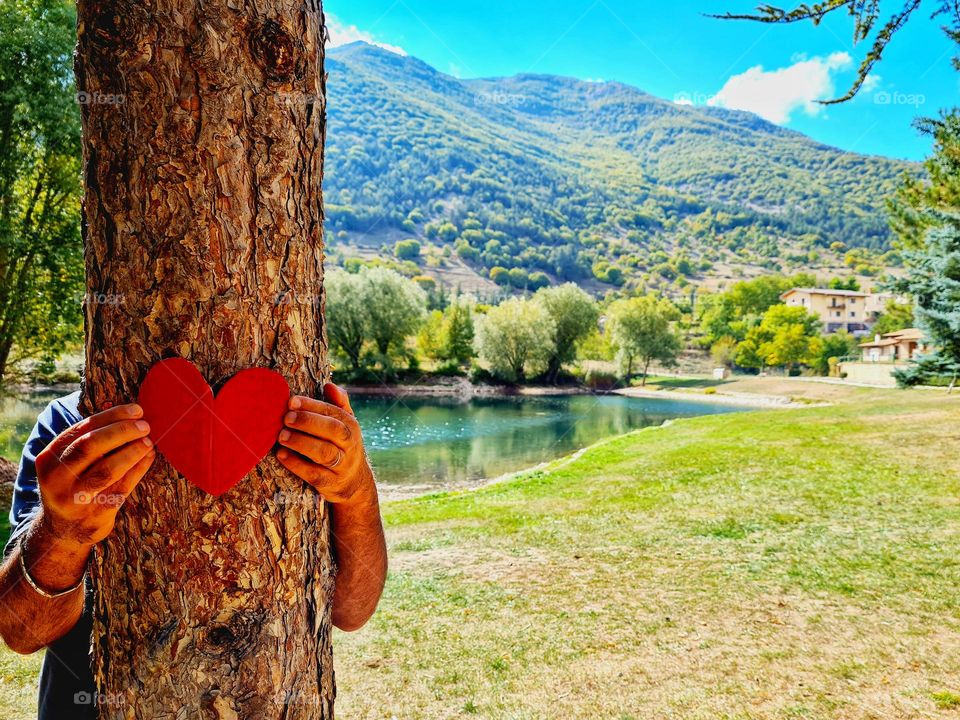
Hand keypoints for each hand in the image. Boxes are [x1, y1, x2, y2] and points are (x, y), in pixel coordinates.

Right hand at [35, 403, 155, 547]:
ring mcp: (75, 498)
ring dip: (132, 451)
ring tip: (149, 441)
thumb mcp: (69, 461)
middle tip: (144, 425)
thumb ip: (90, 438)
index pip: (81, 429)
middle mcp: (57, 477)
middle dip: (122, 431)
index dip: (112, 416)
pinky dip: (139, 468)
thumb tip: (127, 411)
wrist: (63, 529)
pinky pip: (122, 486)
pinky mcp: (96, 513)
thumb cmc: (74, 483)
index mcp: (49, 457)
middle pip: (90, 446)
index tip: (136, 409)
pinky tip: (149, 457)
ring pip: (107, 469)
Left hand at [276, 384, 374, 504]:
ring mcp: (342, 466)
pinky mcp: (331, 484)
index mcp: (351, 426)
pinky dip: (297, 465)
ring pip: (324, 453)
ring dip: (301, 443)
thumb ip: (338, 404)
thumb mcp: (345, 425)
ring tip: (281, 436)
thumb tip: (329, 385)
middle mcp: (350, 445)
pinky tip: (282, 455)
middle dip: (308, 422)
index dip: (312, 406)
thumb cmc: (342, 445)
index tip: (291, 401)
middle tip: (286, 418)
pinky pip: (315, 474)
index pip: (333, 412)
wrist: (354, 483)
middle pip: (333, 430)